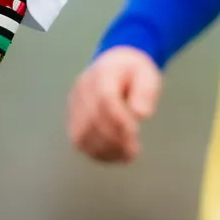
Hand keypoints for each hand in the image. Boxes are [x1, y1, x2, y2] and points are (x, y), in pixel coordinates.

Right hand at [67, 46, 163, 163]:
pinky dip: (97, 153)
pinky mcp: (73, 119)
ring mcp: (74, 105)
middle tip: (134, 151)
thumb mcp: (147, 75)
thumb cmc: (133, 72)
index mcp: (103, 73)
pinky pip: (80, 141)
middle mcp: (83, 89)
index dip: (118, 119)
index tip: (135, 133)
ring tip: (126, 155)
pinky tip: (115, 155)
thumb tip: (141, 114)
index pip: (105, 99)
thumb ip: (146, 92)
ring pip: (81, 134)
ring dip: (105, 150)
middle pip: (92, 119)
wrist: (113, 64)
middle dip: (114, 139)